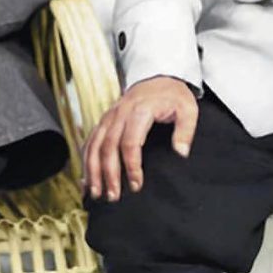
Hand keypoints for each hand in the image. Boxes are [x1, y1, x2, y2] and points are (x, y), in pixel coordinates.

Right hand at [82, 75, 197, 201]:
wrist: (159, 76)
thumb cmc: (173, 95)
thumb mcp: (188, 108)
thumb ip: (185, 130)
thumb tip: (181, 152)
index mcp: (140, 111)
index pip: (130, 142)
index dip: (131, 166)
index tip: (136, 185)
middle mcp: (120, 113)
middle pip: (108, 146)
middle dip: (108, 174)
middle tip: (112, 196)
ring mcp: (109, 116)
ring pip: (95, 144)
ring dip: (92, 169)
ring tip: (95, 192)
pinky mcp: (105, 119)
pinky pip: (90, 140)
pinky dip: (85, 159)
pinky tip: (85, 177)